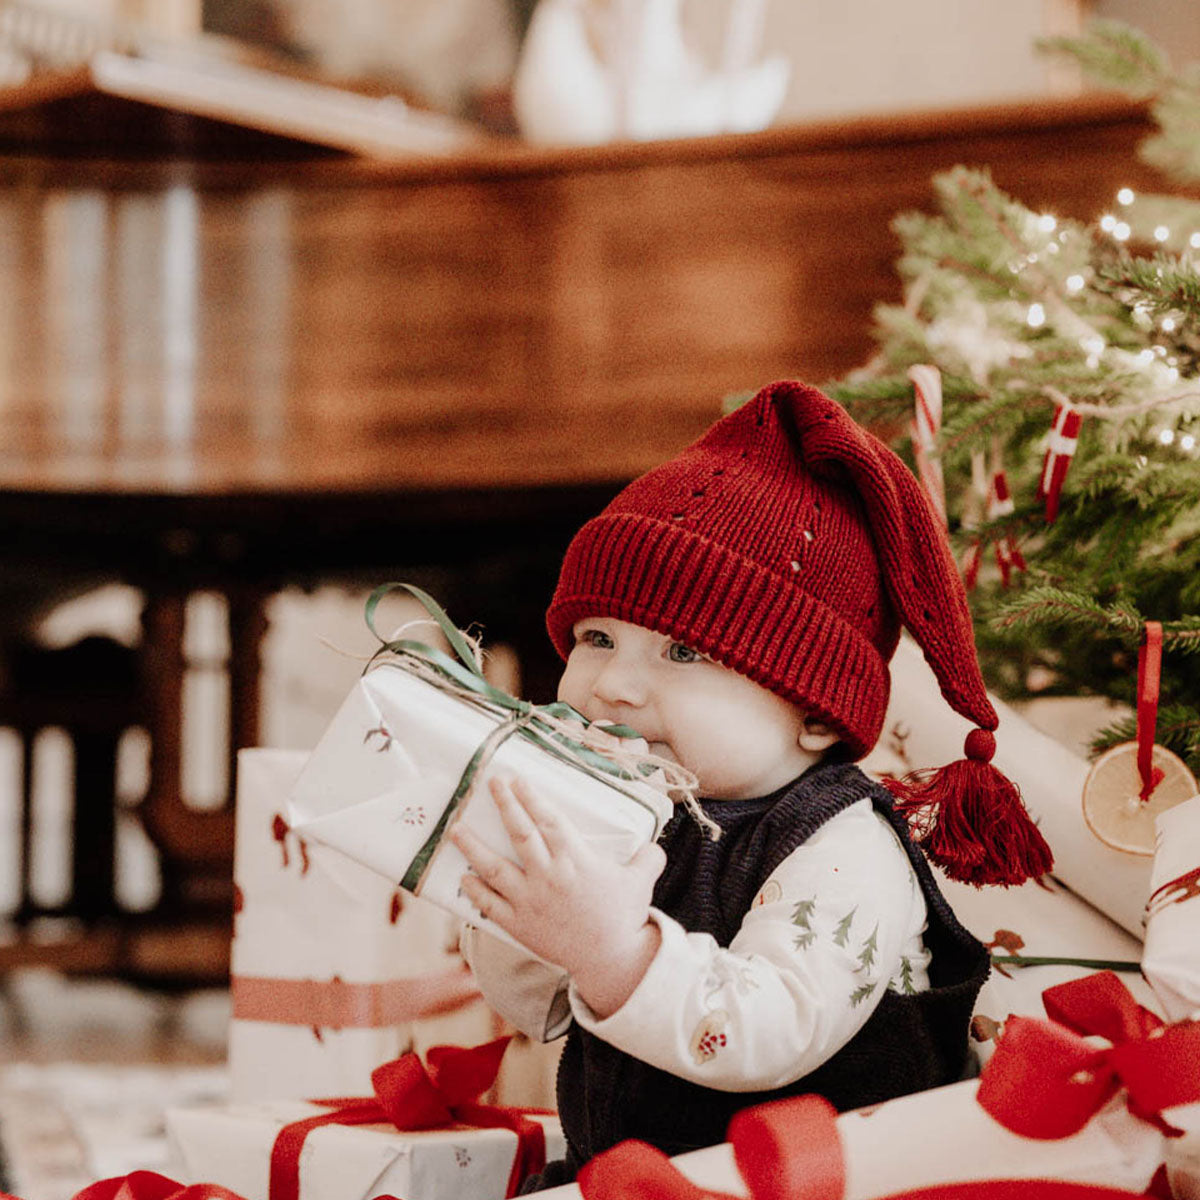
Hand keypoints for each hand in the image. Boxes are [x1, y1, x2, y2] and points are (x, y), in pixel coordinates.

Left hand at [448, 774, 665, 1017]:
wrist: (610, 960)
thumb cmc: (624, 917)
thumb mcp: (641, 881)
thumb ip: (647, 857)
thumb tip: (654, 845)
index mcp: (575, 859)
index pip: (548, 820)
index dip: (531, 798)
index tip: (517, 779)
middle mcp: (548, 875)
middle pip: (520, 833)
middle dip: (504, 805)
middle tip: (491, 782)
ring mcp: (530, 900)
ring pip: (494, 867)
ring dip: (473, 846)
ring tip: (456, 829)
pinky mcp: (519, 925)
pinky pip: (490, 904)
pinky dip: (475, 890)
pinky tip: (464, 876)